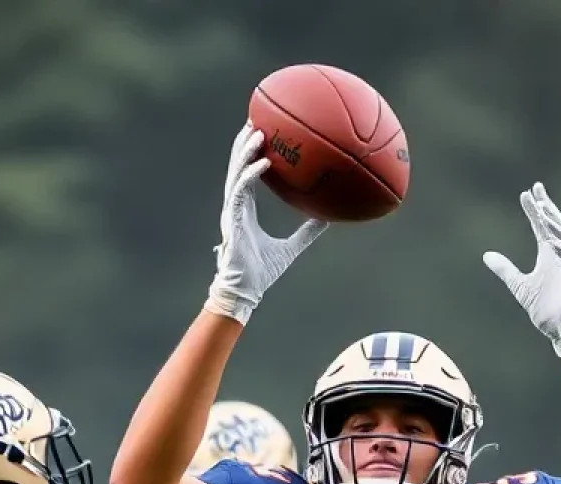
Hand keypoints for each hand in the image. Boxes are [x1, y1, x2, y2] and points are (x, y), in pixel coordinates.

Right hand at [204, 125, 327, 323]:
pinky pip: (242, 190)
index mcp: (246, 207)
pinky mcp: (233, 218)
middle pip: (238, 163)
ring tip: (259, 131)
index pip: (246, 171)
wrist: (245, 291)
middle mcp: (237, 204)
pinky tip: (266, 162)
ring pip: (236, 171)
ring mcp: (232, 209)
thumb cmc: (262, 273)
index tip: (263, 130)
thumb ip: (307, 232)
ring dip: (247, 150)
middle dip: (245, 139)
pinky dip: (252, 174)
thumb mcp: (292, 249)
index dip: (252, 150)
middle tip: (258, 116)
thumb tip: (328, 220)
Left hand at [483, 182, 560, 362]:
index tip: (525, 194)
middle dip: (546, 208)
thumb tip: (486, 255)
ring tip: (543, 208)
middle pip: (554, 226)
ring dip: (554, 224)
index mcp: (549, 255)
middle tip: (536, 189)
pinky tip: (552, 241)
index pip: (541, 227)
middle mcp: (560, 256)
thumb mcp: (519, 286)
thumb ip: (505, 270)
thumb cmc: (546, 310)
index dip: (534, 210)